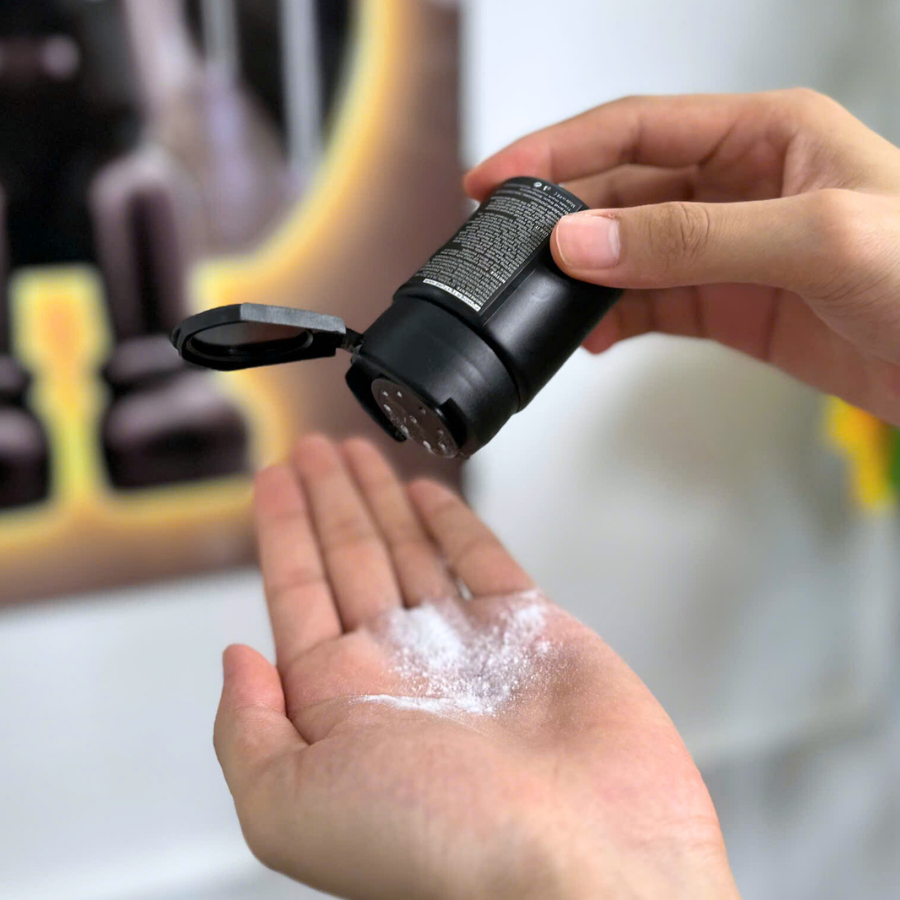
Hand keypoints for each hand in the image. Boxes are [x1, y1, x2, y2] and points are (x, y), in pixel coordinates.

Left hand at [214, 435, 739, 899]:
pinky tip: (427, 492)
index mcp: (343, 704)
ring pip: (410, 549)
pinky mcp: (533, 633)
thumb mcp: (292, 806)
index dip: (281, 531)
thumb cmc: (440, 851)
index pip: (297, 593)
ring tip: (356, 450)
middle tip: (312, 449)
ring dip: (381, 498)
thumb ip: (247, 731)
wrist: (578, 864)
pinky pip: (484, 560)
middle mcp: (402, 671)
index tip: (270, 478)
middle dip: (328, 499)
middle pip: (350, 558)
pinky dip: (456, 523)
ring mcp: (468, 648)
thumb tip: (236, 661)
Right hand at [466, 90, 899, 425]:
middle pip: (623, 190)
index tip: (498, 176)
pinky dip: (614, 319)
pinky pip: (652, 304)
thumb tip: (586, 242)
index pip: (636, 127)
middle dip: (563, 218)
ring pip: (630, 252)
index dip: (559, 149)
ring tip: (541, 299)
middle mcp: (739, 185)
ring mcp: (729, 249)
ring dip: (584, 276)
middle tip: (507, 247)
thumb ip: (691, 238)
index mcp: (765, 135)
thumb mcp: (814, 239)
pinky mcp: (730, 306)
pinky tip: (590, 333)